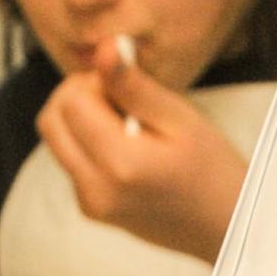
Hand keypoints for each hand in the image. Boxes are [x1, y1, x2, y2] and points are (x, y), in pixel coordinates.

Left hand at [35, 46, 248, 262]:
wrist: (225, 227)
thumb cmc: (213, 171)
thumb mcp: (181, 120)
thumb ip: (134, 86)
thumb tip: (102, 48)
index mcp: (120, 164)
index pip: (71, 100)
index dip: (95, 82)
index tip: (128, 87)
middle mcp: (96, 190)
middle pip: (51, 120)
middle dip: (78, 98)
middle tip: (121, 99)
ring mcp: (91, 204)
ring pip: (56, 140)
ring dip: (82, 122)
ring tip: (128, 126)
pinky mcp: (92, 210)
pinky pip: (71, 162)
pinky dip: (89, 146)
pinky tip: (128, 150)